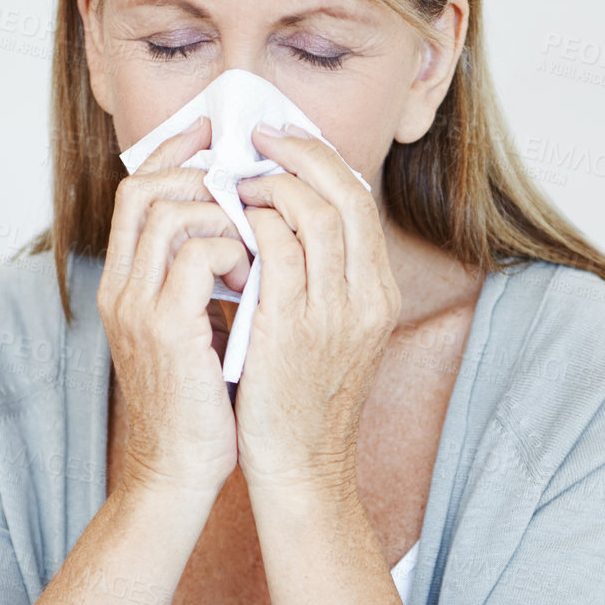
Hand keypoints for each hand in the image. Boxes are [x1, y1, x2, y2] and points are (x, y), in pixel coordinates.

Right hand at [97, 114, 251, 500]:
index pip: (135, 190)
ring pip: (174, 213)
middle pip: (145, 188)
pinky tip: (255, 281)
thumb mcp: (192, 329)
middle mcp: (120, 287)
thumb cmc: (196, 406)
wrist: (177, 472)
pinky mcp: (165, 329)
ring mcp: (137, 306)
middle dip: (201, 172)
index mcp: (123, 283)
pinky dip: (234, 253)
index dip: (174, 153)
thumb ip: (200, 280)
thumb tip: (240, 231)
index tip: (214, 133)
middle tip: (247, 182)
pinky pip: (198, 255)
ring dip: (226, 218)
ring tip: (256, 250)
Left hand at [233, 123, 401, 493]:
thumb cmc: (300, 401)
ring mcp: (335, 311)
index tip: (285, 141)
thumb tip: (281, 223)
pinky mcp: (295, 327)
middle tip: (258, 137)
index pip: (360, 201)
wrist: (301, 467)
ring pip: (312, 210)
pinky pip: (275, 247)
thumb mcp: (329, 333)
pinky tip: (227, 221)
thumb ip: (318, 281)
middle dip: (300, 153)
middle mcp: (366, 296)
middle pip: (345, 191)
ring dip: (270, 183)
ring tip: (237, 177)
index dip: (322, 161)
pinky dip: (251, 222)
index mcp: (377, 294)